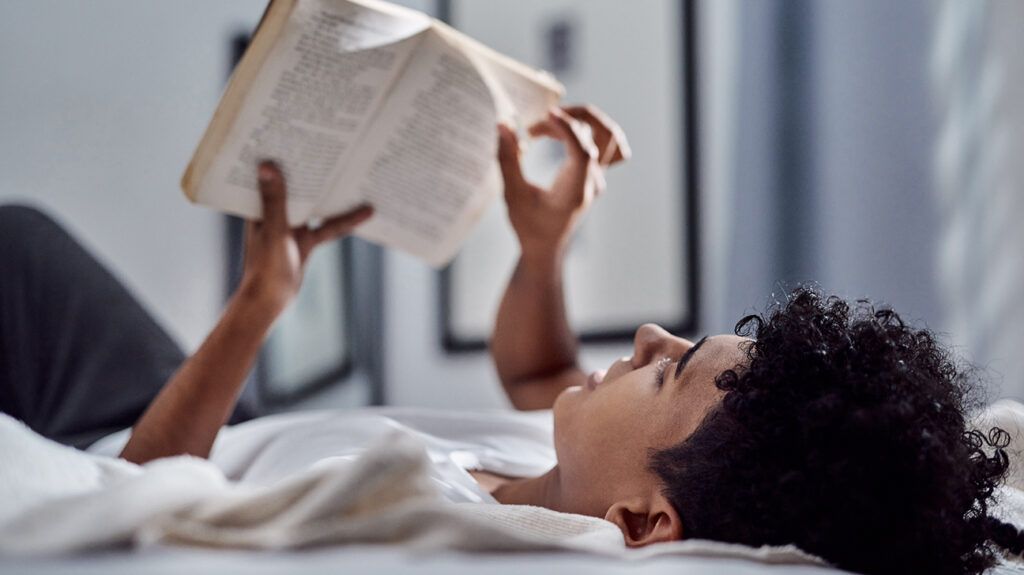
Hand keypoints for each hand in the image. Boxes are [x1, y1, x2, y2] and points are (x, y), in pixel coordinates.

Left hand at [237, 161, 372, 313]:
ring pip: (315, 203)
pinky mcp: (304, 241)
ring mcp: (290, 226)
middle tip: (336, 146)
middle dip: (314, 168)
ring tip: (357, 174)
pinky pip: (327, 226)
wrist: (269, 302)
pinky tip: (366, 211)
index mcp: (259, 205)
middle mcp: (274, 212)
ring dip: (333, 194)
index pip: (271, 172)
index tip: (300, 132)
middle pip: (297, 183)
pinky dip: (344, 220)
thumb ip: (275, 200)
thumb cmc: (266, 268)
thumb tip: (268, 164)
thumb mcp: (275, 231)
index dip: (284, 152)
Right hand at [497, 105, 629, 259]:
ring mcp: (597, 177)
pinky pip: (598, 142)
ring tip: (546, 124)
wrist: (546, 247)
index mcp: (575, 192)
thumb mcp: (512, 196)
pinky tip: (551, 133)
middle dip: (578, 116)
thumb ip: (508, 160)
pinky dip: (577, 129)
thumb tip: (503, 125)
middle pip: (606, 135)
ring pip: (606, 135)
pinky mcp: (594, 173)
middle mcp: (592, 182)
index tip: (546, 114)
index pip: (584, 152)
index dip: (568, 128)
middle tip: (546, 116)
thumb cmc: (528, 225)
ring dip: (579, 121)